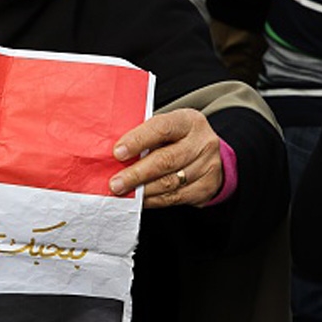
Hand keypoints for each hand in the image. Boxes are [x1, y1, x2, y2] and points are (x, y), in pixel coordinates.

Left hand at [108, 109, 222, 207]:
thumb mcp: (166, 127)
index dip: (137, 141)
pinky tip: (140, 199)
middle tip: (115, 183)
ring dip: (143, 190)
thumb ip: (144, 135)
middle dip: (136, 174)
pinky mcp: (207, 187)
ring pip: (170, 182)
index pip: (161, 128)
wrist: (207, 153)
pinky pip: (175, 197)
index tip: (118, 153)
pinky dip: (154, 200)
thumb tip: (113, 153)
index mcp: (188, 121)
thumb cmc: (176, 137)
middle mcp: (202, 142)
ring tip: (123, 193)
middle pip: (166, 160)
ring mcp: (208, 166)